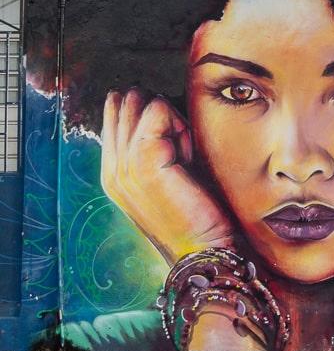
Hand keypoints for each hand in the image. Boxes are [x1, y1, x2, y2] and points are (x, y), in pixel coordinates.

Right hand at [101, 89, 234, 264]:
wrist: (205, 249)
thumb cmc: (198, 211)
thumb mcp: (170, 173)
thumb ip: (158, 143)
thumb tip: (160, 102)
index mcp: (113, 172)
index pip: (117, 113)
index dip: (153, 115)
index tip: (176, 145)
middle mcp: (111, 169)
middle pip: (128, 103)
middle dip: (162, 114)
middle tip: (183, 151)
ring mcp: (123, 166)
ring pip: (145, 104)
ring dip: (174, 121)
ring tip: (185, 157)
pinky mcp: (143, 161)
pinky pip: (158, 110)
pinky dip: (181, 125)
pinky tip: (187, 155)